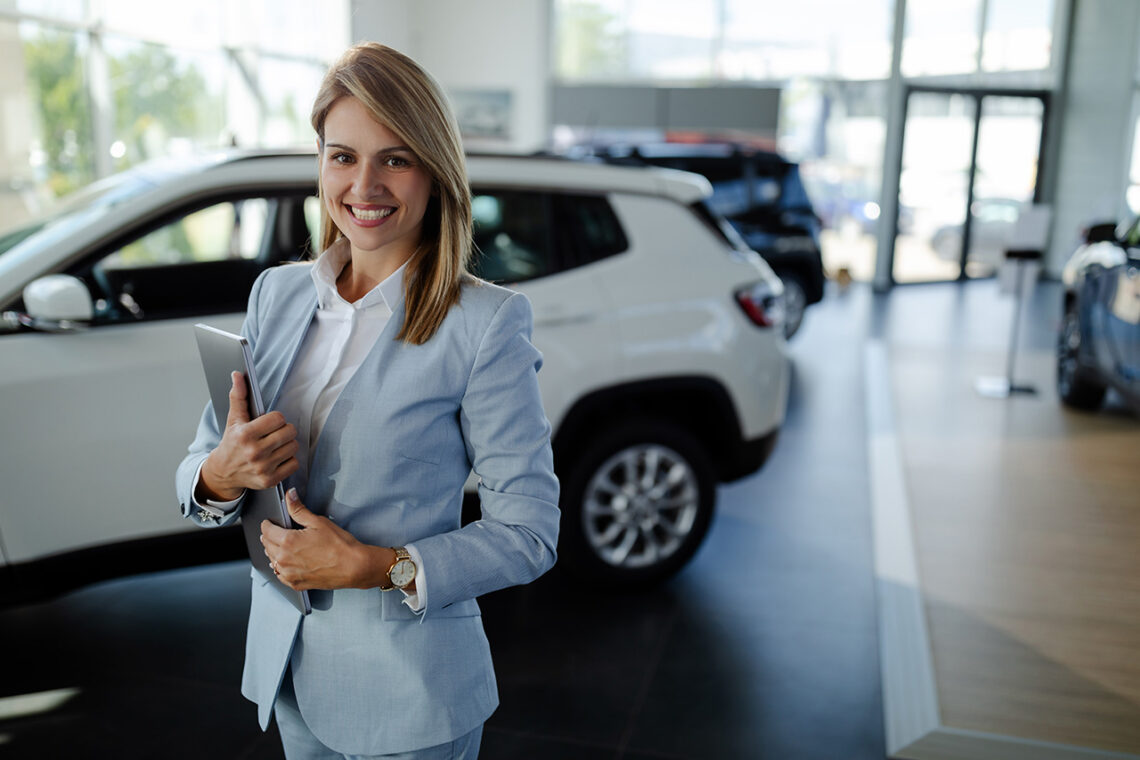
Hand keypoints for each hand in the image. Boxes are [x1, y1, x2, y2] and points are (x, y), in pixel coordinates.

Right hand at [198, 372, 298, 500]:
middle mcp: (254, 452)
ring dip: (287, 444)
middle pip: (289, 432)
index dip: (276, 419)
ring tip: (275, 445)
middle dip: (284, 430)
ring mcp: (263, 468)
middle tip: (274, 433)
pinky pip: (294, 464)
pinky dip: (289, 460)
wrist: (224, 472)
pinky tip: (277, 458)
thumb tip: (238, 375)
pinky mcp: (270, 480)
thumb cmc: (231, 443)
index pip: (278, 418)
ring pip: (293, 447)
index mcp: (245, 435)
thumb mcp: (233, 419)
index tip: (269, 423)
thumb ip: (238, 396)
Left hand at [261, 489, 394, 590]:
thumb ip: (299, 509)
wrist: (353, 567)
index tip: (270, 522)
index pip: (266, 531)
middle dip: (269, 536)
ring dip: (274, 551)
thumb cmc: (340, 545)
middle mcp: (284, 559)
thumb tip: (289, 496)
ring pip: (271, 560)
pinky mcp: (295, 583)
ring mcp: (288, 573)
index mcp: (287, 541)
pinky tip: (288, 562)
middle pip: (266, 545)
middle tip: (276, 531)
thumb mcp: (319, 522)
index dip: (267, 524)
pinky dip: (280, 567)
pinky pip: (279, 574)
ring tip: (283, 545)